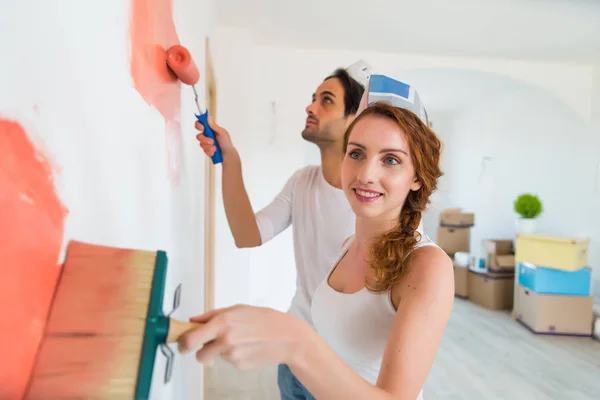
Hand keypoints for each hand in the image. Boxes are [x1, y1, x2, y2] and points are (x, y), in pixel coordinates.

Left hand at [177, 304, 308, 369]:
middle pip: (199, 355)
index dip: (183, 343)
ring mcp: (232, 355)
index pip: (191, 338)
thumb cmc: (265, 320)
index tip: (181, 343)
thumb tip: (193, 320)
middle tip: (204, 348)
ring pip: (216, 357)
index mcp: (222, 322)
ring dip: (221, 352)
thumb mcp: (238, 309)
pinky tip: (248, 348)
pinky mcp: (240, 366)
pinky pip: (229, 362)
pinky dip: (235, 356)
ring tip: (239, 341)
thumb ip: (212, 315)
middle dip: (199, 353)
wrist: (287, 337)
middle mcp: (225, 340)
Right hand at [195, 116, 234, 158]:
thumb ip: (214, 126)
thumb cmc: (226, 142)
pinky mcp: (206, 150)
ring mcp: (205, 143)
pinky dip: (209, 151)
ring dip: (208, 146)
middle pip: (199, 136)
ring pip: (201, 144)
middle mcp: (207, 135)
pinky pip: (204, 150)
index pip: (200, 124)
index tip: (202, 128)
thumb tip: (209, 117)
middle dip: (205, 139)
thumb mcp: (222, 132)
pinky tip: (214, 151)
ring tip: (215, 148)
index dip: (199, 125)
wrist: (228, 154)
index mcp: (210, 129)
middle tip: (212, 141)